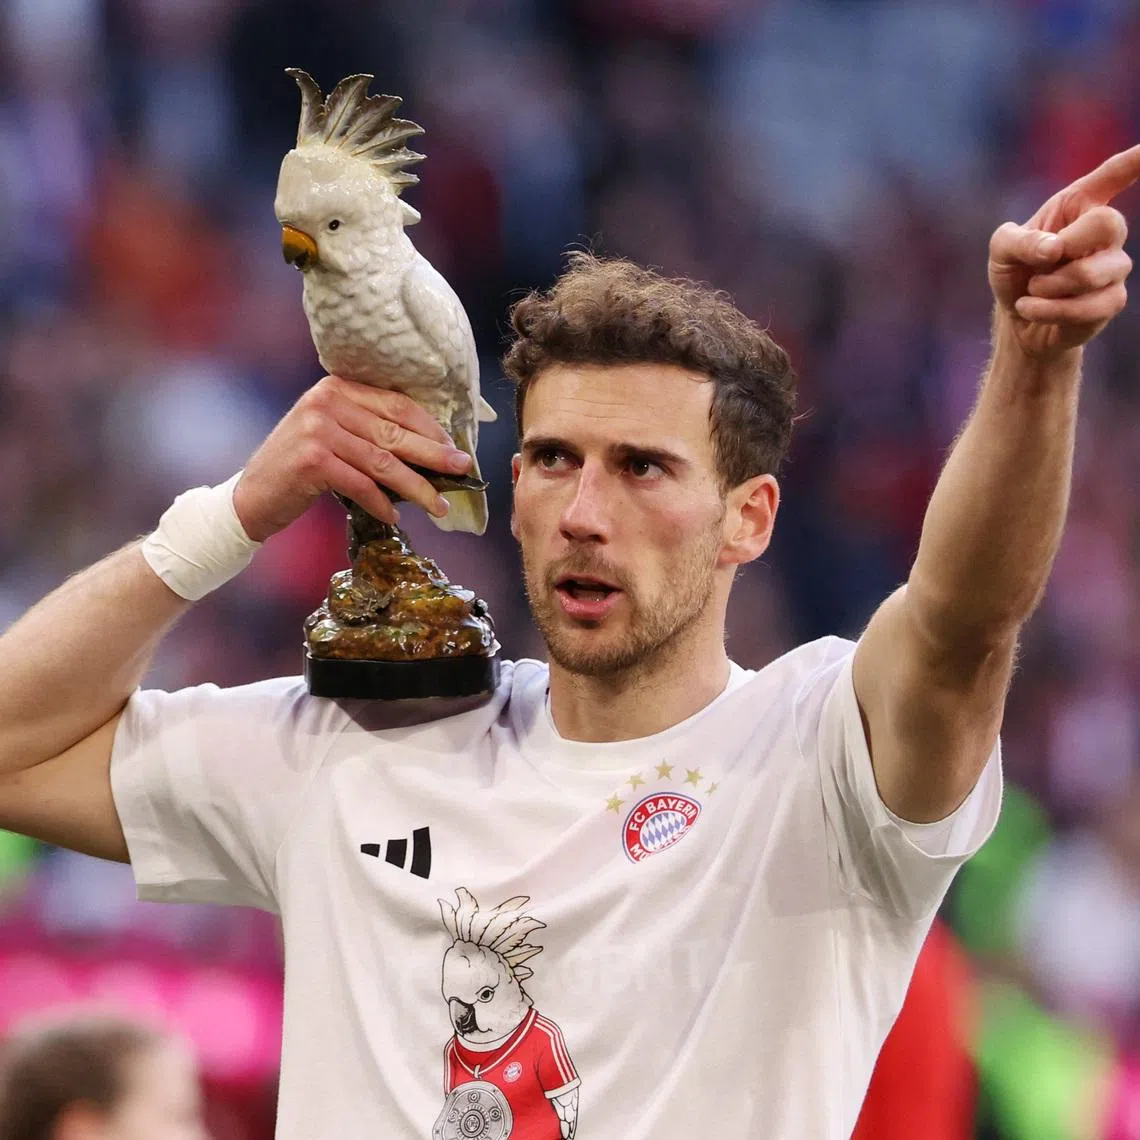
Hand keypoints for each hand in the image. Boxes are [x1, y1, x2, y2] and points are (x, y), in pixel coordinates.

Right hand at [233, 375, 472, 541]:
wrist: (252, 496)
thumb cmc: (300, 469)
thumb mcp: (333, 437)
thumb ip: (369, 433)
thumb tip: (430, 451)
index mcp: (337, 388)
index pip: (396, 404)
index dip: (429, 427)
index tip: (454, 446)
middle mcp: (326, 402)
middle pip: (394, 432)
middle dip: (433, 454)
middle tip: (462, 469)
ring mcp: (317, 429)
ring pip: (383, 462)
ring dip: (416, 486)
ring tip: (438, 505)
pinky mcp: (312, 460)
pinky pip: (361, 484)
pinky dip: (382, 503)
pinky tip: (395, 516)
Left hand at [989, 143, 1139, 359]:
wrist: (1016, 317)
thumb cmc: (1014, 272)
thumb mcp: (1001, 250)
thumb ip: (1019, 240)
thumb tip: (1054, 248)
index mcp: (1078, 204)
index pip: (1112, 175)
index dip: (1133, 161)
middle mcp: (1103, 230)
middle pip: (1109, 223)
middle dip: (1070, 244)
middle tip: (1042, 261)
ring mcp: (1113, 265)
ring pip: (1094, 273)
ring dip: (1051, 285)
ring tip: (1032, 289)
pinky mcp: (1111, 300)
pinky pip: (1091, 306)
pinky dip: (1051, 310)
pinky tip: (1031, 308)